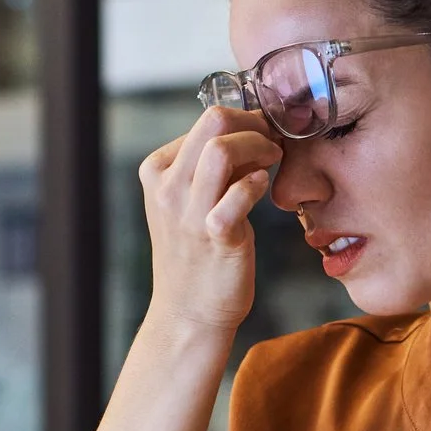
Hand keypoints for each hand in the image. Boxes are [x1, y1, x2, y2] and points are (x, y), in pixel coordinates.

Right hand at [137, 106, 282, 336]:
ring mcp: (188, 212)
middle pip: (214, 121)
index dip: (245, 119)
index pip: (205, 118)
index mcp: (157, 170)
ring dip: (260, 147)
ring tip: (273, 160)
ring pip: (223, 149)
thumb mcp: (189, 200)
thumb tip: (251, 129)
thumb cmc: (196, 252)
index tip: (264, 134)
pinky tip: (264, 189)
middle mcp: (167, 187)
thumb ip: (212, 165)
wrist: (188, 312)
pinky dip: (259, 183)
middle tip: (273, 141)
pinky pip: (241, 191)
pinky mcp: (215, 235)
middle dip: (255, 124)